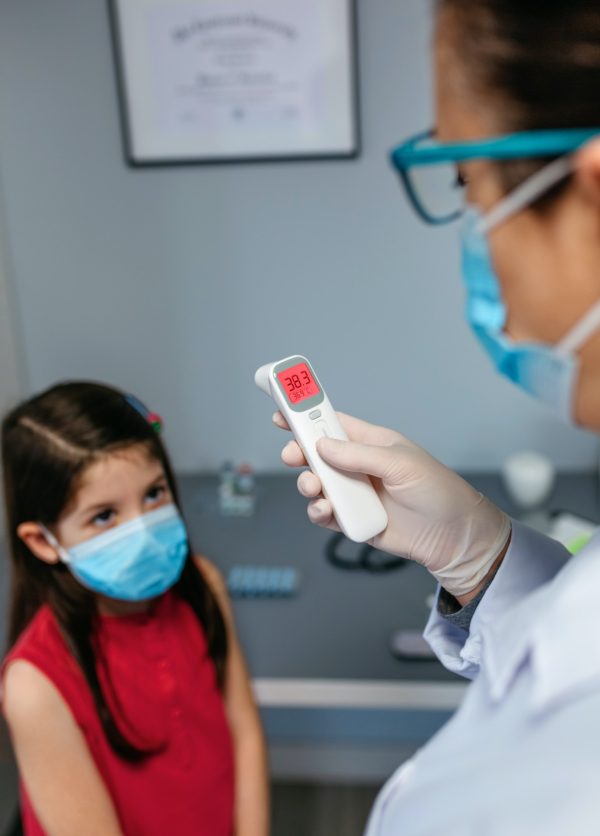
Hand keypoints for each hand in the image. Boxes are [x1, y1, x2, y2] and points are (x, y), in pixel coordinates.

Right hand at [275, 411, 510, 599]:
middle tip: (293, 457)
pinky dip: (319, 512)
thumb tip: (322, 445)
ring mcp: (354, 493)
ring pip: (317, 485)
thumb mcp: (400, 463)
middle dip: (300, 454)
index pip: (333, 424)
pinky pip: (325, 514)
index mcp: (372, 443)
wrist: (453, 537)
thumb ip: (358, 454)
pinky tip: (326, 512)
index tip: (282, 413)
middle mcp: (359, 466)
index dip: (307, 417)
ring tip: (316, 489)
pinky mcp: (353, 520)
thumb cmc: (436, 491)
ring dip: (308, 485)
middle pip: (316, 455)